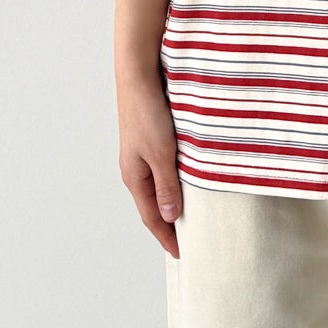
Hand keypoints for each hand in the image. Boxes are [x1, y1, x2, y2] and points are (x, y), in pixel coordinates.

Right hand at [117, 74, 182, 258]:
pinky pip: (164, 165)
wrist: (139, 74)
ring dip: (173, 198)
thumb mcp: (161, 153)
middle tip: (189, 238)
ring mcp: (143, 151)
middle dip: (170, 222)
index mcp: (134, 176)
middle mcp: (136, 167)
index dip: (167, 236)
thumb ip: (167, 185)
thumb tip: (171, 217)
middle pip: (154, 202)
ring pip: (160, 183)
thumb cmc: (148, 112)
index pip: (152, 216)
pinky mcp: (152, 136)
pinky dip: (175, 177)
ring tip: (192, 212)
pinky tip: (190, 176)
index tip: (182, 254)